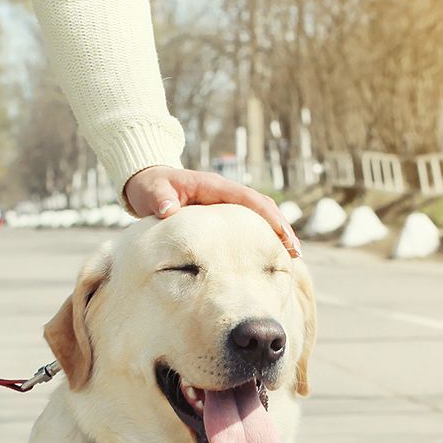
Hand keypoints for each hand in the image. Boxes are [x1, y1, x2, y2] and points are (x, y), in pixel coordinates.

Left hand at [124, 165, 301, 257]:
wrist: (147, 183)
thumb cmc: (150, 187)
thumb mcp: (151, 190)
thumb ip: (159, 198)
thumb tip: (168, 209)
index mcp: (214, 186)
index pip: (249, 199)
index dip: (268, 215)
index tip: (283, 233)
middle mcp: (225, 194)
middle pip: (262, 208)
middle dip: (281, 228)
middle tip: (295, 252)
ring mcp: (225, 205)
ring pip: (258, 217)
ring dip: (275, 235)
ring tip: (290, 259)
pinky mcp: (221, 216)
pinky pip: (246, 226)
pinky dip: (260, 239)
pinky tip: (267, 258)